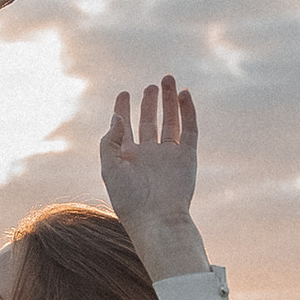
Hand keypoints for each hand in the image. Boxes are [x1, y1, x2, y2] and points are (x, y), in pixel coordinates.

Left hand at [100, 75, 203, 266]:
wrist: (158, 220)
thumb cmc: (129, 200)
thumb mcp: (110, 169)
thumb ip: (110, 141)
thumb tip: (117, 117)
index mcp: (128, 158)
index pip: (125, 128)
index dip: (123, 110)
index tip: (124, 94)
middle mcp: (148, 155)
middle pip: (149, 122)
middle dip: (149, 103)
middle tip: (151, 86)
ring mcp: (169, 155)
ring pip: (170, 121)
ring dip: (169, 101)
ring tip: (168, 79)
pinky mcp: (187, 157)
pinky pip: (188, 129)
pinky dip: (187, 112)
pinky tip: (184, 94)